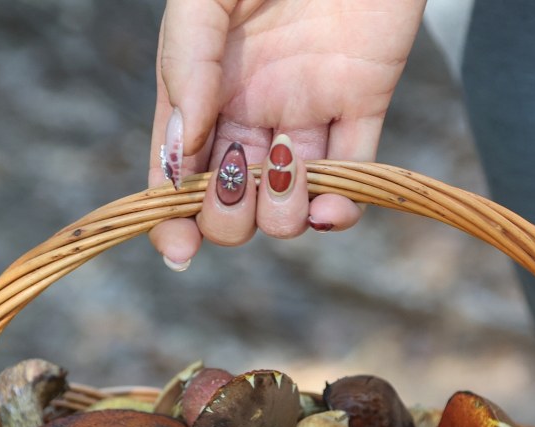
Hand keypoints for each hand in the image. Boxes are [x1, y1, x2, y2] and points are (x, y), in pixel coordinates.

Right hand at [147, 0, 425, 269]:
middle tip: (238, 188)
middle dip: (228, 214)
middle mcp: (249, 106)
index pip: (177, 165)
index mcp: (202, 82)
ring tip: (287, 172)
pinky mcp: (362, 104)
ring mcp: (306, 109)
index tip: (179, 251)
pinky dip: (339, 208)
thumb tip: (180, 156)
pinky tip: (327, 208)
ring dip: (281, 211)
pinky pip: (351, 177)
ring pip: (286, 200)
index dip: (172, 215)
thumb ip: (188, 66)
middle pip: (229, 196)